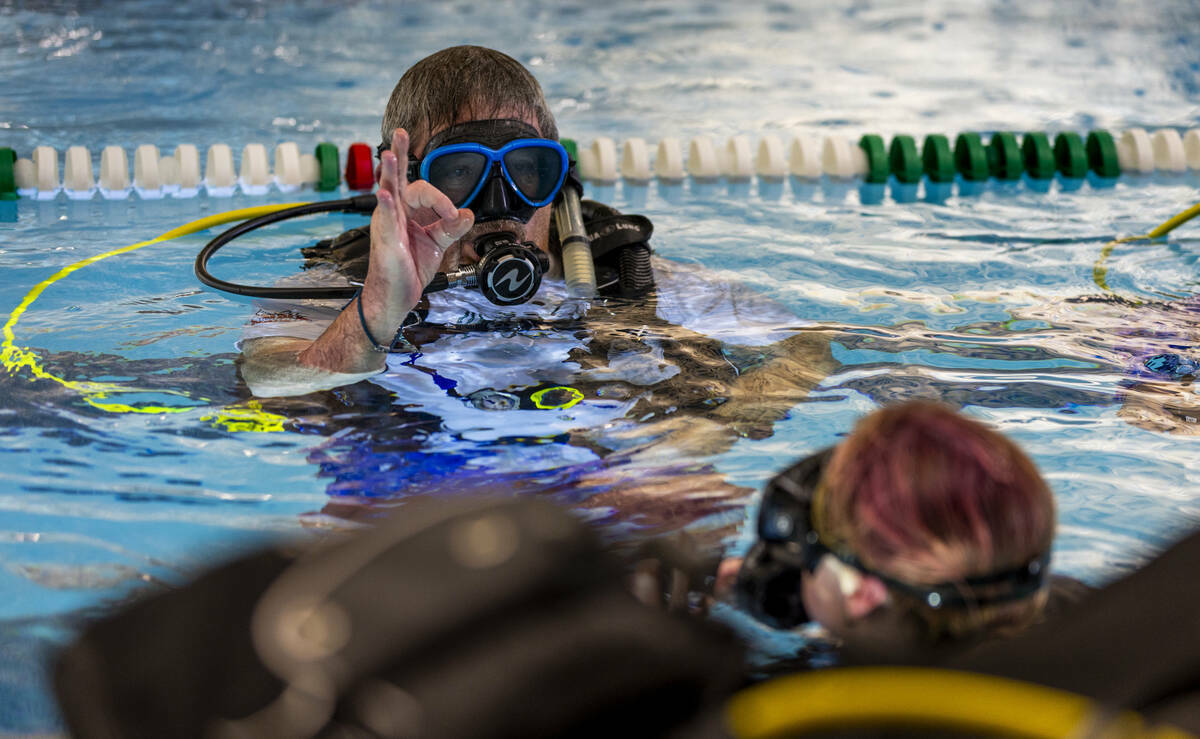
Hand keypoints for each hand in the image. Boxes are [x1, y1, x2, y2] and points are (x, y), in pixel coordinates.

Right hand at [360, 128, 473, 342]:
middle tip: (400, 133)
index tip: (455, 215)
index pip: (424, 191)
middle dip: (398, 154)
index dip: (443, 200)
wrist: (398, 295)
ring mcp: (387, 224)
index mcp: (406, 211)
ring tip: (388, 153)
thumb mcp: (437, 243)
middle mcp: (394, 213)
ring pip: (388, 192)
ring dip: (389, 172)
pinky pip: (385, 219)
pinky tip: (385, 194)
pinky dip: (386, 206)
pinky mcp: (385, 240)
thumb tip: (468, 213)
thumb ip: (452, 226)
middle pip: (396, 178)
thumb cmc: (410, 267)